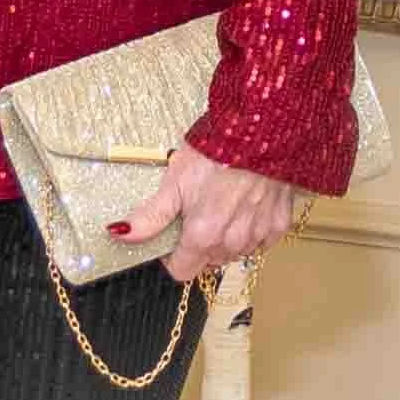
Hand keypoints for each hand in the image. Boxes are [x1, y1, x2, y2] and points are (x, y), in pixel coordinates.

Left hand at [109, 144, 293, 283]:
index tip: (171, 235)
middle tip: (195, 212)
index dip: (172, 257)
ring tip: (220, 204)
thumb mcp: (174, 180)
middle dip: (197, 245)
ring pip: (234, 253)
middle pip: (208, 261)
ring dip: (224, 239)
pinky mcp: (279, 224)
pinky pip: (261, 241)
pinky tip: (245, 205)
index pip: (182, 271)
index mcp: (204, 236)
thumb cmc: (214, 151)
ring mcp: (259, 236)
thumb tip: (120, 234)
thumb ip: (150, 216)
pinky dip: (250, 230)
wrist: (259, 129)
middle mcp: (233, 244)